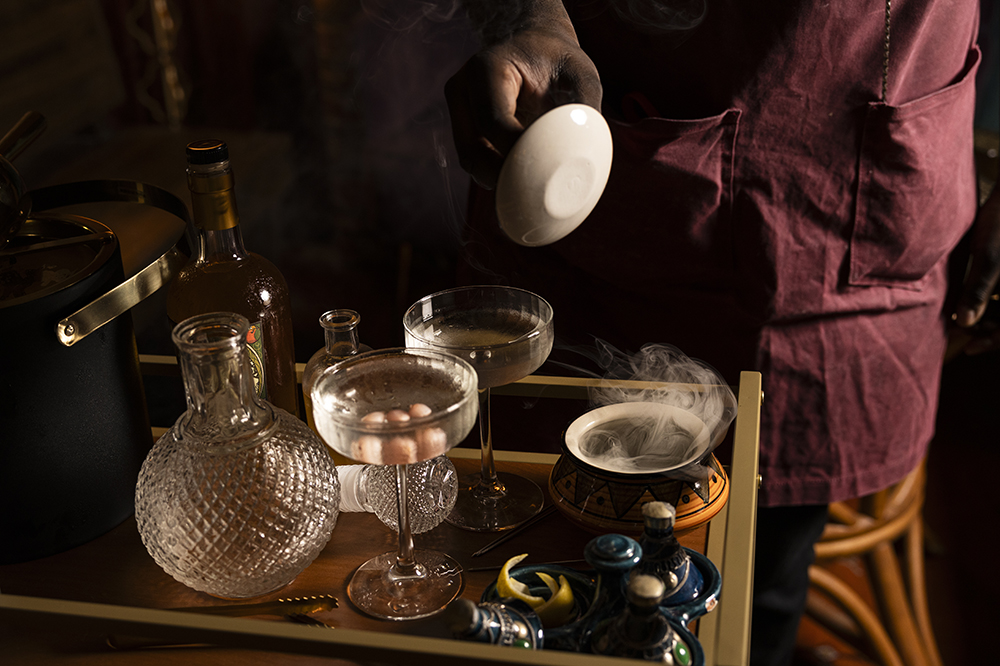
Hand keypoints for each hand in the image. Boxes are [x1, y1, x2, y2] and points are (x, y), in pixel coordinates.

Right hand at [445, 2, 601, 188]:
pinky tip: (522, 188)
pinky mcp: (462, 127)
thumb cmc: (559, 62)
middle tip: (534, 200)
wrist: (534, 49)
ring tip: (530, 197)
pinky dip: (497, 176)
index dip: (514, 155)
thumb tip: (588, 158)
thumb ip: (585, 108)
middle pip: (473, 150)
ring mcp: (458, 109)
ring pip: (470, 160)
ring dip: (497, 181)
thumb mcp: (581, 73)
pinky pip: (475, 160)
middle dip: (501, 179)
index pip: (494, 123)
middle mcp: (463, 88)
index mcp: (486, 69)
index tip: (544, 177)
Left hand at [951, 184, 999, 354]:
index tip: (968, 347)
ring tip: (965, 320)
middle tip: (963, 332)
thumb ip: (978, 291)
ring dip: (993, 318)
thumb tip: (964, 323)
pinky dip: (995, 303)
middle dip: (991, 329)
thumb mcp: (988, 257)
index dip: (994, 340)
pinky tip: (976, 304)